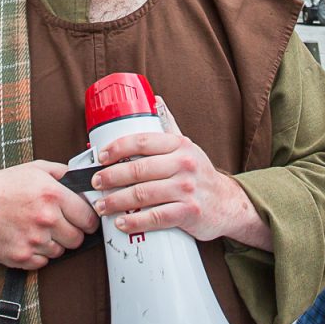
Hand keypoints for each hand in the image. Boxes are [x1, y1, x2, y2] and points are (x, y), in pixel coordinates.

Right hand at [0, 160, 97, 270]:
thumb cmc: (4, 186)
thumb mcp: (36, 169)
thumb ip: (65, 173)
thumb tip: (88, 180)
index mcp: (53, 195)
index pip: (89, 219)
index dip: (87, 221)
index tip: (83, 221)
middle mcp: (46, 218)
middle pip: (77, 239)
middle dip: (70, 233)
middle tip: (56, 225)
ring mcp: (33, 240)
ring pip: (60, 251)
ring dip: (52, 244)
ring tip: (35, 229)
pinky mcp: (21, 257)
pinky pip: (43, 262)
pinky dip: (37, 254)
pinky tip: (26, 239)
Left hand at [92, 104, 263, 245]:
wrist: (229, 204)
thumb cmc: (200, 175)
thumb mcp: (188, 147)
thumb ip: (169, 125)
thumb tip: (154, 100)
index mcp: (180, 145)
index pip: (142, 141)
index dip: (117, 147)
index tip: (100, 156)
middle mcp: (184, 164)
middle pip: (138, 169)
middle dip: (111, 177)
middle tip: (95, 182)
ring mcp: (187, 189)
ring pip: (143, 194)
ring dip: (117, 201)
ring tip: (102, 206)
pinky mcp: (189, 213)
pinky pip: (156, 218)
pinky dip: (135, 222)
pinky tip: (121, 224)